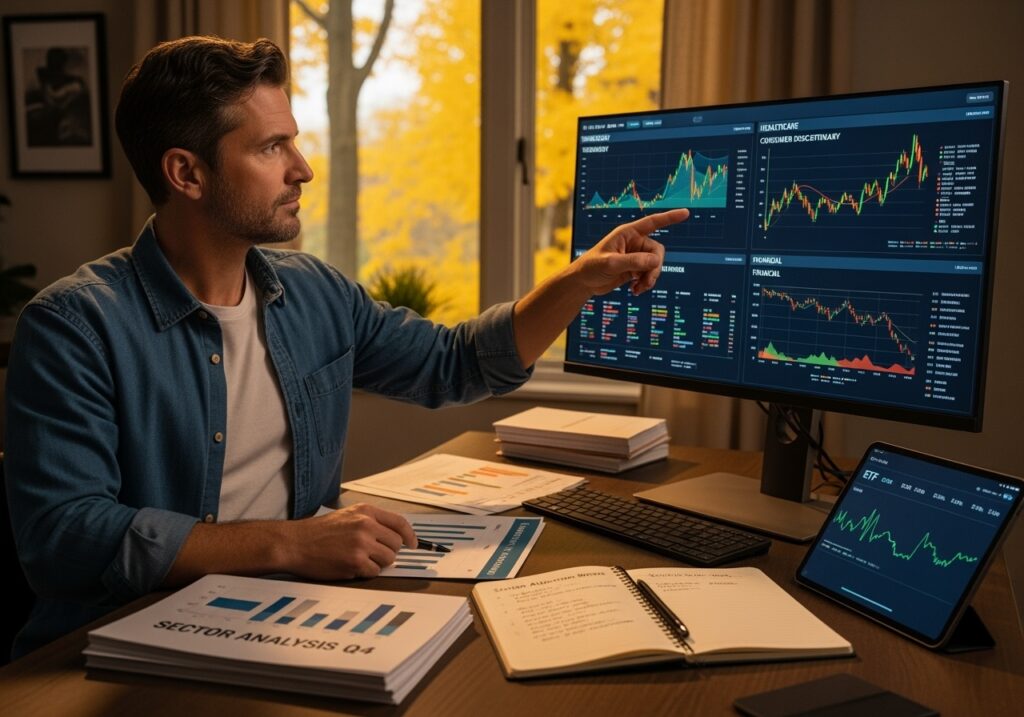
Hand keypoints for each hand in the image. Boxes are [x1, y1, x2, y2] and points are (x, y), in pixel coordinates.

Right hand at [287, 503, 416, 579]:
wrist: (295, 543)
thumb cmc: (318, 532)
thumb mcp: (347, 516)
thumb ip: (371, 522)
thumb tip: (394, 536)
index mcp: (366, 512)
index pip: (399, 523)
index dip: (410, 536)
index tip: (413, 544)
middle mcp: (366, 525)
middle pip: (396, 544)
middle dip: (389, 552)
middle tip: (374, 555)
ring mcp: (361, 544)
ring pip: (388, 560)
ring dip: (377, 563)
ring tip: (359, 560)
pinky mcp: (355, 562)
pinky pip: (374, 572)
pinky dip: (366, 573)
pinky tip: (351, 566)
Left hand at [572, 208, 688, 295]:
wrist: (583, 282)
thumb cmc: (591, 267)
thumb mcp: (610, 263)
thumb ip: (633, 261)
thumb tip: (655, 261)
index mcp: (627, 233)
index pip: (652, 223)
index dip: (669, 218)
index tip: (686, 213)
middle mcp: (634, 242)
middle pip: (657, 252)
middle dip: (654, 268)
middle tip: (645, 282)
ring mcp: (636, 256)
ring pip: (655, 265)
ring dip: (650, 279)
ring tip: (638, 289)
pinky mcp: (635, 269)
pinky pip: (649, 275)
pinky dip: (645, 283)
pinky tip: (635, 291)